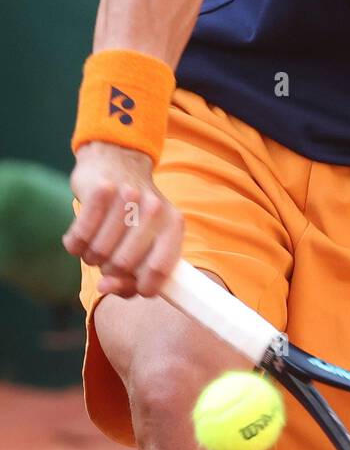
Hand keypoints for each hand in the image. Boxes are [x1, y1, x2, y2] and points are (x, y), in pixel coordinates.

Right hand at [64, 142, 183, 296]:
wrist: (117, 161)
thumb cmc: (132, 214)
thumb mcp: (146, 242)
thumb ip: (132, 275)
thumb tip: (104, 287)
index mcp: (174, 225)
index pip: (158, 271)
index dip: (139, 287)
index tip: (129, 284)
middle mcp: (155, 209)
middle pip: (123, 265)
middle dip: (110, 270)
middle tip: (110, 256)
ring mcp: (128, 197)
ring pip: (98, 253)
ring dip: (91, 256)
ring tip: (98, 242)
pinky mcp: (101, 190)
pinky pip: (79, 238)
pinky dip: (75, 243)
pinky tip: (83, 235)